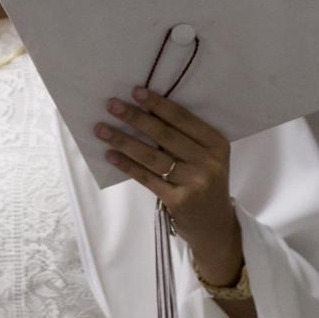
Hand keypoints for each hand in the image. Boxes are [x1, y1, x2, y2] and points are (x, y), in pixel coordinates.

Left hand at [95, 86, 241, 286]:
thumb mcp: (206, 158)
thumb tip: (142, 112)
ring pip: (152, 156)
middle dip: (135, 118)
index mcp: (217, 144)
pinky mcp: (179, 201)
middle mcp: (209, 162)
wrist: (215, 226)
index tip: (135, 91)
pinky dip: (126, 165)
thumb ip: (183, 138)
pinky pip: (147, 178)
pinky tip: (110, 155)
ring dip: (123, 140)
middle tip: (111, 104)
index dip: (158, 104)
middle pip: (165, 135)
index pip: (183, 119)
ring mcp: (195, 183)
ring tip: (101, 129)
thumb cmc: (204, 182)